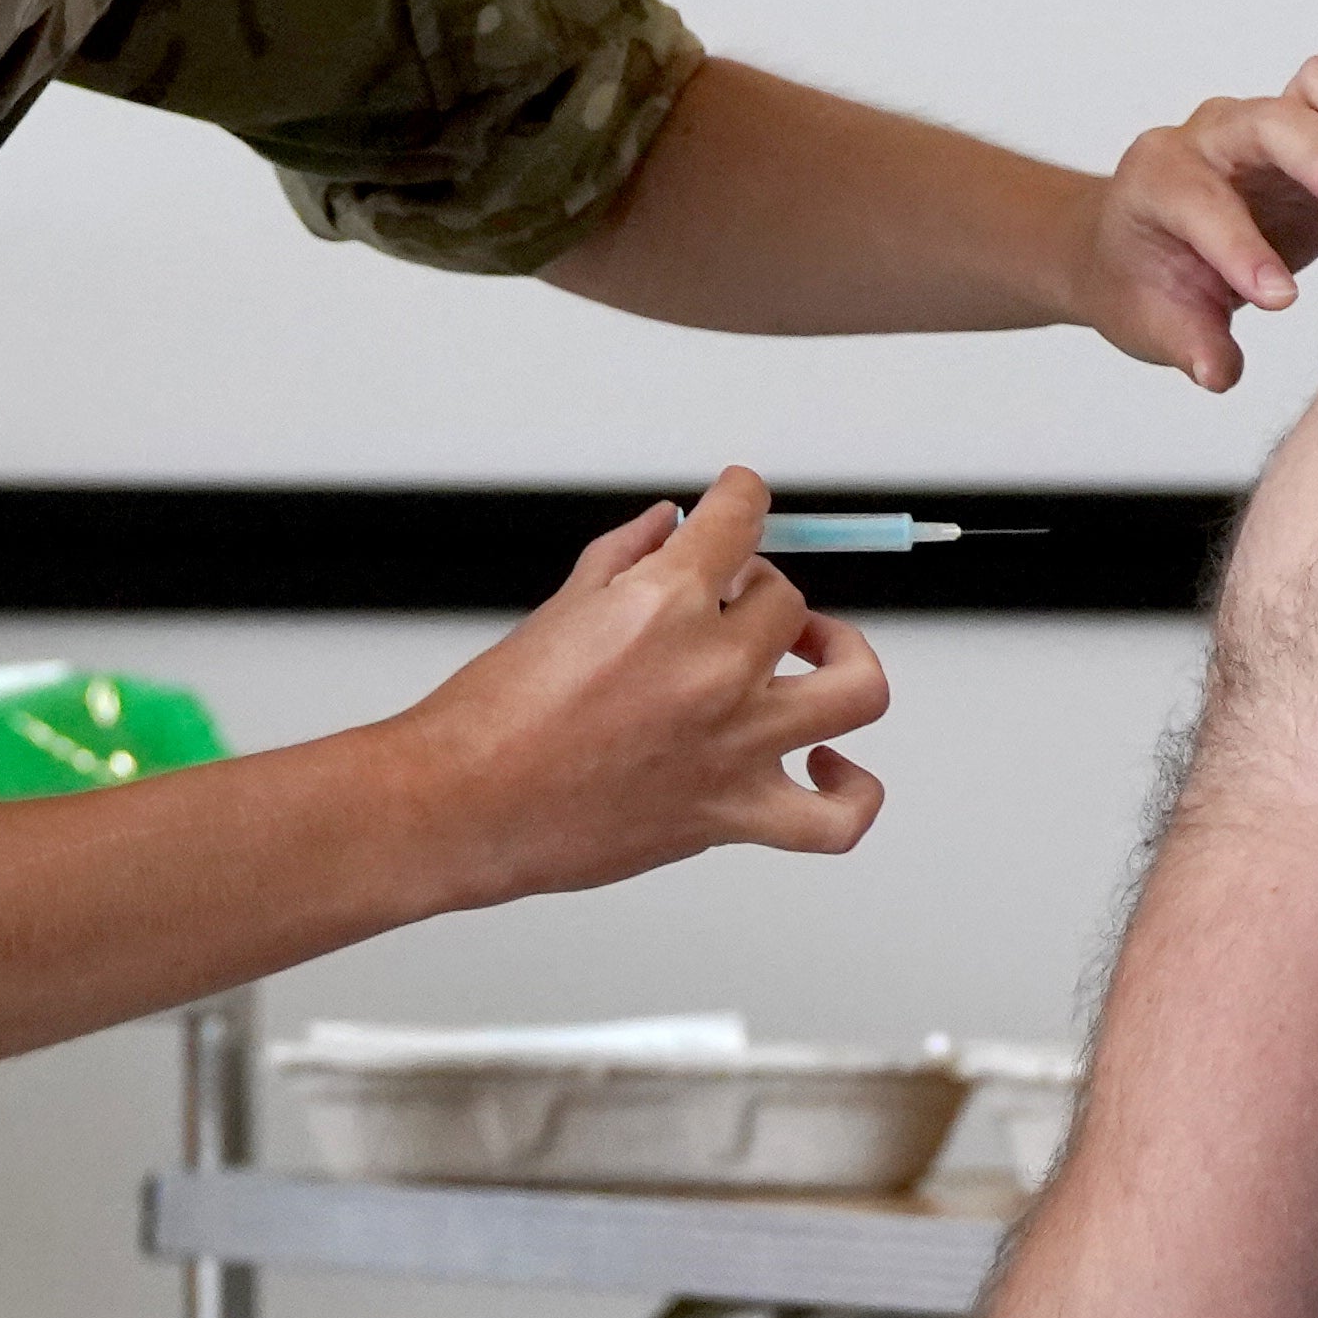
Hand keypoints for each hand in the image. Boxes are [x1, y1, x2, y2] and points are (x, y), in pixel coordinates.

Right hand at [384, 469, 889, 902]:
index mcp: (664, 604)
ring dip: (843, 658)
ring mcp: (733, 745)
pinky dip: (853, 793)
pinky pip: (835, 820)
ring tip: (813, 657)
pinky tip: (830, 766)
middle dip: (755, 590)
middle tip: (725, 602)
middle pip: (786, 602)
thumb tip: (665, 526)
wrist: (462, 805)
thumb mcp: (562, 607)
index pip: (741, 520)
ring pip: (854, 690)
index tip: (740, 498)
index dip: (742, 497)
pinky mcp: (730, 814)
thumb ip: (625, 557)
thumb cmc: (493, 719)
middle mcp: (712, 670)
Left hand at [1076, 53, 1317, 389]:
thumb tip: (1221, 372)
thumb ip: (1188, 344)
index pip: (1201, 199)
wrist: (1148, 239)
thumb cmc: (1147, 277)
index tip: (1282, 300)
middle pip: (1271, 118)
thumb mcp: (1150, 322)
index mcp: (1158, 178)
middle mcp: (1215, 134)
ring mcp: (1271, 119)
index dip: (1242, 248)